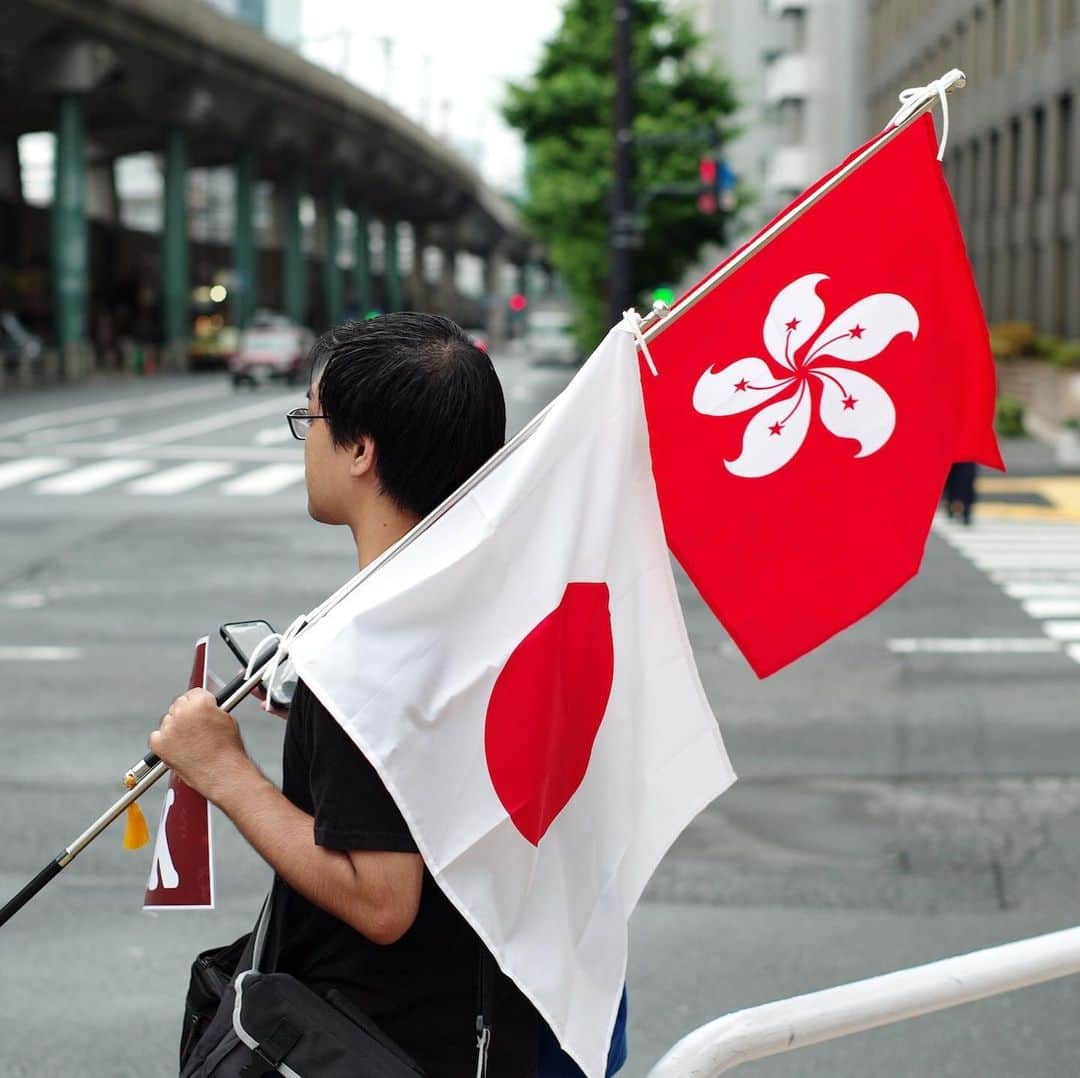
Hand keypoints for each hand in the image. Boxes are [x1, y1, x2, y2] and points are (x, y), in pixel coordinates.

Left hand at [150, 688, 249, 804]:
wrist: (223, 773)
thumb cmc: (227, 751)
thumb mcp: (226, 719)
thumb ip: (211, 709)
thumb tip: (204, 708)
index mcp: (200, 702)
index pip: (193, 693)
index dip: (197, 703)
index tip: (198, 710)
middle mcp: (182, 712)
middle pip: (178, 705)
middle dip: (185, 714)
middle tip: (193, 727)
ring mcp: (169, 728)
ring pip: (167, 720)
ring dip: (175, 728)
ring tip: (188, 741)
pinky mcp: (159, 744)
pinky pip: (156, 736)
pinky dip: (163, 741)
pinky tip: (177, 747)